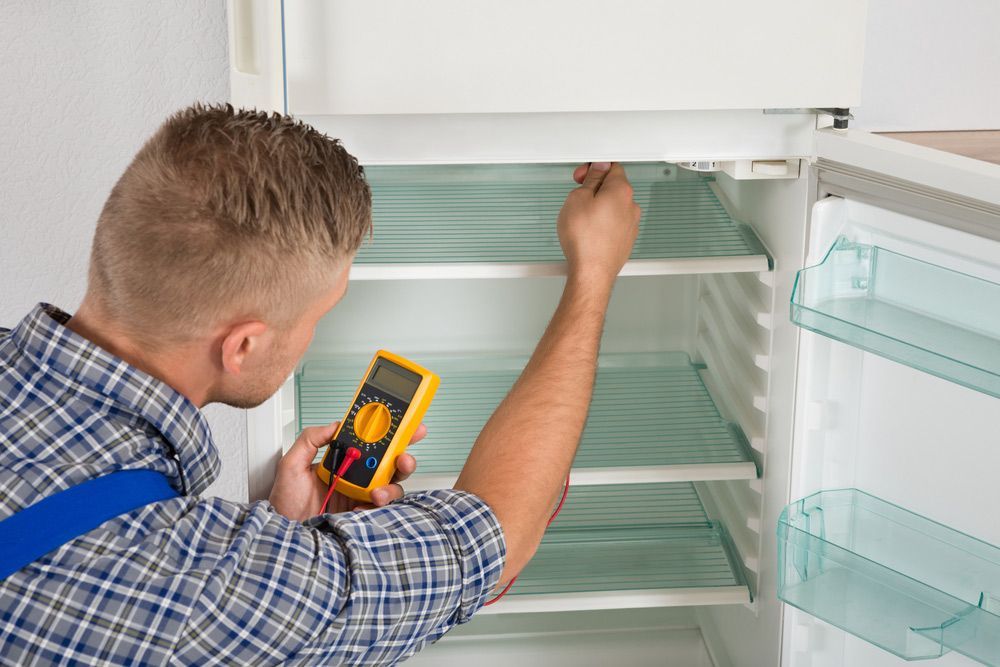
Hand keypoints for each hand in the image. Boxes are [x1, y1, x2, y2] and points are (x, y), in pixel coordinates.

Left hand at [268, 421, 425, 521]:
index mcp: (343, 462)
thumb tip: (335, 426)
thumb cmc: (285, 503)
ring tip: (376, 493)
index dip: (390, 434)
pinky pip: (381, 509)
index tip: (401, 426)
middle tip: (402, 459)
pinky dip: (378, 507)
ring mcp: (360, 497)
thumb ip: (310, 440)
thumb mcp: (291, 465)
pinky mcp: (362, 515)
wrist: (286, 535)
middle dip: (403, 458)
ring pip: (391, 486)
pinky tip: (361, 508)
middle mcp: (356, 478)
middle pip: (389, 464)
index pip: (370, 444)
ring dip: (391, 486)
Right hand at [557, 162, 640, 283]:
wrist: (592, 272)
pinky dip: (603, 223)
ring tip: (581, 218)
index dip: (594, 168)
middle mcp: (631, 206)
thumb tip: (597, 170)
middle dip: (595, 188)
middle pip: (614, 186)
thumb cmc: (584, 240)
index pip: (612, 166)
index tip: (582, 175)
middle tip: (578, 196)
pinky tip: (589, 232)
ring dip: (599, 206)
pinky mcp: (627, 239)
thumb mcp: (577, 199)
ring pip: (614, 206)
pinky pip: (614, 223)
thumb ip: (590, 180)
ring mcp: (631, 224)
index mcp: (621, 190)